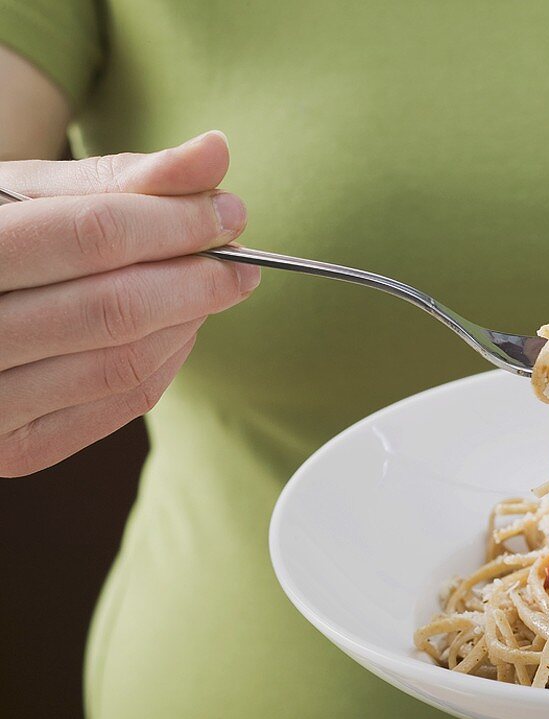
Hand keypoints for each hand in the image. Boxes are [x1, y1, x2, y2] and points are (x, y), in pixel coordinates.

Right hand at [0, 131, 258, 476]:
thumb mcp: (28, 192)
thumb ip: (121, 178)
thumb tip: (216, 152)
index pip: (94, 236)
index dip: (177, 222)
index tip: (230, 210)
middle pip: (114, 308)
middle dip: (197, 278)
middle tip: (240, 258)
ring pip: (122, 363)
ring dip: (188, 320)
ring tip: (210, 286)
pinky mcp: (15, 451)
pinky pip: (118, 406)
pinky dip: (168, 362)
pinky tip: (182, 327)